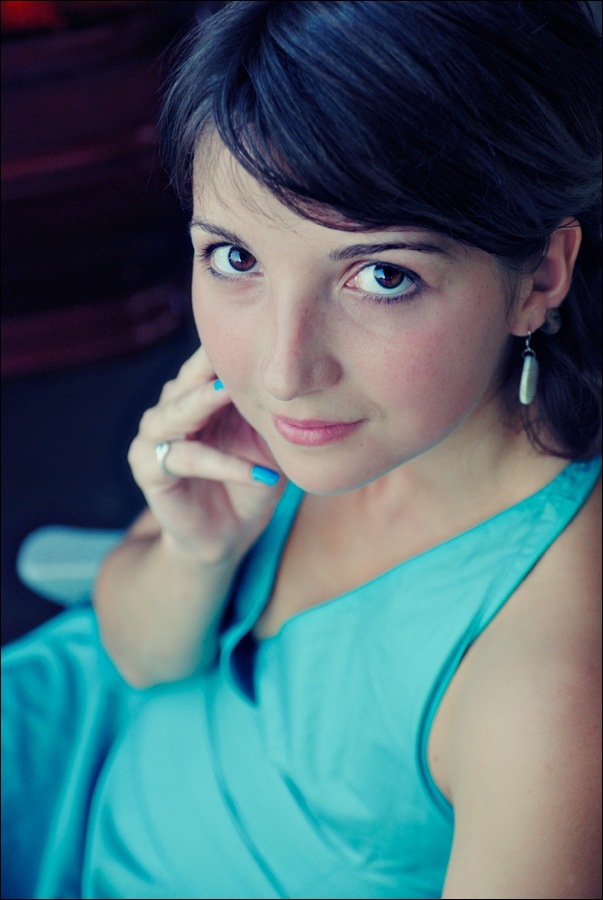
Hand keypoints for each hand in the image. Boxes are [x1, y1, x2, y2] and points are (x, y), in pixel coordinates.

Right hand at [127, 346, 283, 562]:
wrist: (226, 535)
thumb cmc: (251, 482)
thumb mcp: (270, 442)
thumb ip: (273, 410)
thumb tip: (307, 374)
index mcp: (201, 392)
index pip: (214, 360)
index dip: (236, 347)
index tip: (267, 327)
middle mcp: (173, 405)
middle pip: (190, 375)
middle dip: (213, 361)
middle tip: (242, 346)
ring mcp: (155, 435)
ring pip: (177, 410)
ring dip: (204, 401)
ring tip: (232, 393)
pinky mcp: (148, 468)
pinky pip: (187, 460)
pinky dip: (224, 465)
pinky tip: (259, 474)